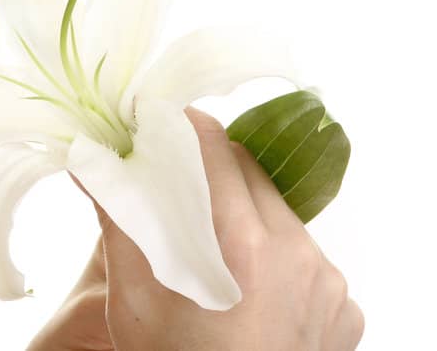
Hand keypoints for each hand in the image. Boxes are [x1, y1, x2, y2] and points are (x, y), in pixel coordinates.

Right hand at [29, 107, 361, 350]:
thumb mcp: (134, 303)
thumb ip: (118, 221)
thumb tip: (90, 162)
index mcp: (243, 248)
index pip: (216, 147)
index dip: (183, 127)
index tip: (156, 123)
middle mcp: (299, 257)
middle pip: (251, 174)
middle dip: (211, 170)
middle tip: (174, 183)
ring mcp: (330, 288)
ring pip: (282, 216)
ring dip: (246, 216)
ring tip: (211, 251)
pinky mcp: (346, 313)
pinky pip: (309, 261)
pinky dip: (278, 262)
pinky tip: (246, 292)